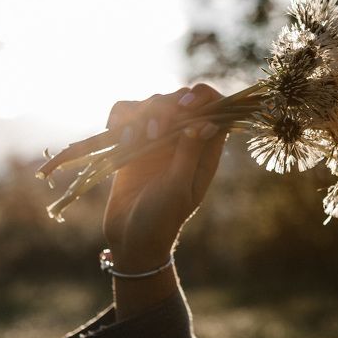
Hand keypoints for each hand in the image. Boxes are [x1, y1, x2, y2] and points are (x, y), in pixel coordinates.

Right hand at [102, 83, 226, 271]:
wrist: (131, 239)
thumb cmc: (161, 220)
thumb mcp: (178, 189)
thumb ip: (190, 154)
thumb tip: (207, 122)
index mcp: (205, 151)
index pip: (216, 109)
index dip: (205, 98)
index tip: (186, 106)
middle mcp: (183, 141)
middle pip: (182, 99)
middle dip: (168, 106)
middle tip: (155, 131)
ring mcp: (157, 140)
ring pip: (154, 102)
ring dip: (143, 113)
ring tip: (135, 139)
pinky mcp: (132, 143)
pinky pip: (127, 115)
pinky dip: (121, 119)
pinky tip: (121, 138)